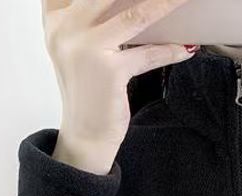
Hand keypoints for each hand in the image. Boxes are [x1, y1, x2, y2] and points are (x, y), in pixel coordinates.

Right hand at [42, 0, 197, 173]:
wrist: (84, 136)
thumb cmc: (87, 92)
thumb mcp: (78, 49)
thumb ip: (91, 20)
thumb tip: (134, 5)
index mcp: (55, 20)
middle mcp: (65, 29)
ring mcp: (85, 48)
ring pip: (134, 14)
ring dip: (165, 4)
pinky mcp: (109, 71)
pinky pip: (148, 53)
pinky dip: (170, 50)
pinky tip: (186, 48)